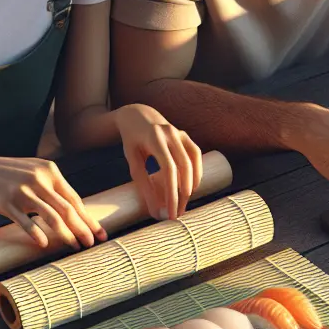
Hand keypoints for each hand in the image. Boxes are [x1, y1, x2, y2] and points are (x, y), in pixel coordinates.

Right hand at [0, 153, 107, 249]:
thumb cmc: (4, 174)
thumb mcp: (32, 171)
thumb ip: (51, 185)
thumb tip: (72, 209)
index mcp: (49, 170)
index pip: (74, 198)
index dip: (88, 218)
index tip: (99, 233)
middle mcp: (39, 178)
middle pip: (67, 208)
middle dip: (83, 228)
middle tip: (91, 244)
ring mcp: (22, 190)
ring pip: (51, 216)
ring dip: (65, 234)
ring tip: (74, 246)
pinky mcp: (5, 201)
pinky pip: (25, 221)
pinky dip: (36, 233)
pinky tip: (44, 244)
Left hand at [114, 104, 202, 219]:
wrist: (138, 116)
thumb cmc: (133, 140)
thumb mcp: (132, 160)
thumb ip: (143, 184)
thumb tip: (155, 211)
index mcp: (155, 138)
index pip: (169, 169)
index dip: (171, 192)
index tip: (170, 212)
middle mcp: (171, 134)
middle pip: (184, 167)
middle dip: (182, 193)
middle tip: (177, 213)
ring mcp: (181, 133)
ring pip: (193, 162)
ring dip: (191, 185)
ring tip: (183, 203)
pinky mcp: (186, 136)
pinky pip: (196, 155)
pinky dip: (196, 172)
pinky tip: (191, 187)